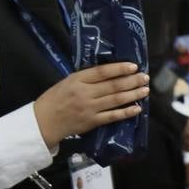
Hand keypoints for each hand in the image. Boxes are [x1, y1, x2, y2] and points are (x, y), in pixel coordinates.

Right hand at [33, 62, 149, 145]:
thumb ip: (86, 78)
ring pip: (116, 100)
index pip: (102, 72)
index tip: (134, 66)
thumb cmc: (55, 99)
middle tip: (145, 77)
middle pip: (113, 85)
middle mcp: (85, 93)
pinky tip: (137, 108)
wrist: (43, 122)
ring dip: (133, 94)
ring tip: (145, 90)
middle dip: (132, 81)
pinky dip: (126, 112)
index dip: (119, 68)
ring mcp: (89, 108)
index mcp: (77, 79)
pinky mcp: (92, 122)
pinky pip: (112, 116)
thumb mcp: (67, 82)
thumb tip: (110, 72)